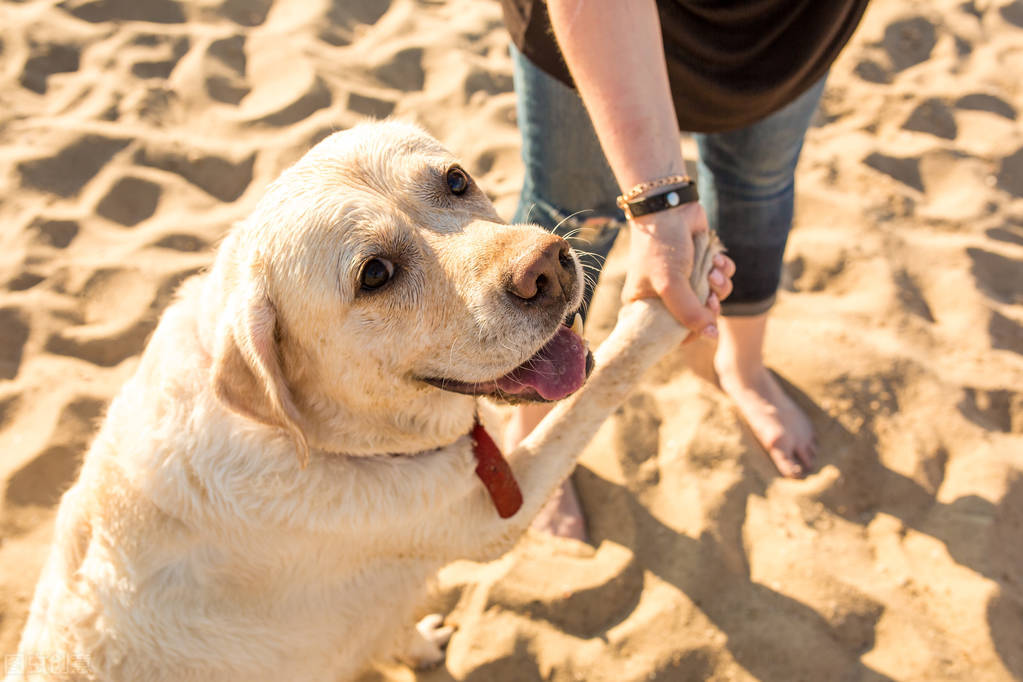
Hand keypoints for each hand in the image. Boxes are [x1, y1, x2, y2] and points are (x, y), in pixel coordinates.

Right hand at [621, 202, 733, 337]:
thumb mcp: (671, 284)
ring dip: (719, 287)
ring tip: (711, 271)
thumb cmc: (661, 247)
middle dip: (708, 309)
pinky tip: (715, 259)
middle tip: (710, 300)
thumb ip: (690, 314)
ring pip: (715, 299)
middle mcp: (666, 296)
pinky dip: (723, 270)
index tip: (699, 329)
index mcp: (646, 306)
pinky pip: (722, 278)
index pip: (668, 334)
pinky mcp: (704, 264)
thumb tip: (712, 336)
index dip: (688, 335)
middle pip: (697, 319)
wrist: (670, 207)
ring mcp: (687, 280)